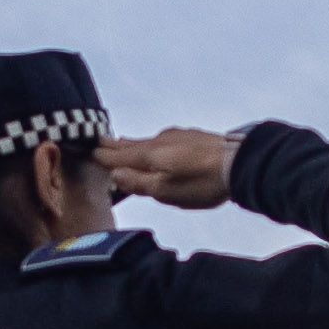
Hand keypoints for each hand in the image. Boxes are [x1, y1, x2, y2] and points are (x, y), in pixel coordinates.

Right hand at [100, 127, 239, 210]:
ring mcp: (177, 137)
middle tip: (99, 141)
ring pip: (147, 141)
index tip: (89, 152)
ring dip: (132, 143)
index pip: (119, 156)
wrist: (240, 163)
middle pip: (131, 144)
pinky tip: (158, 144)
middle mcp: (159, 142)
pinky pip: (163, 140)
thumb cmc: (202, 183)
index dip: (104, 156)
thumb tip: (115, 174)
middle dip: (114, 144)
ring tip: (123, 142)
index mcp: (149, 156)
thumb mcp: (166, 192)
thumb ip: (138, 183)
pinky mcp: (192, 137)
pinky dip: (153, 143)